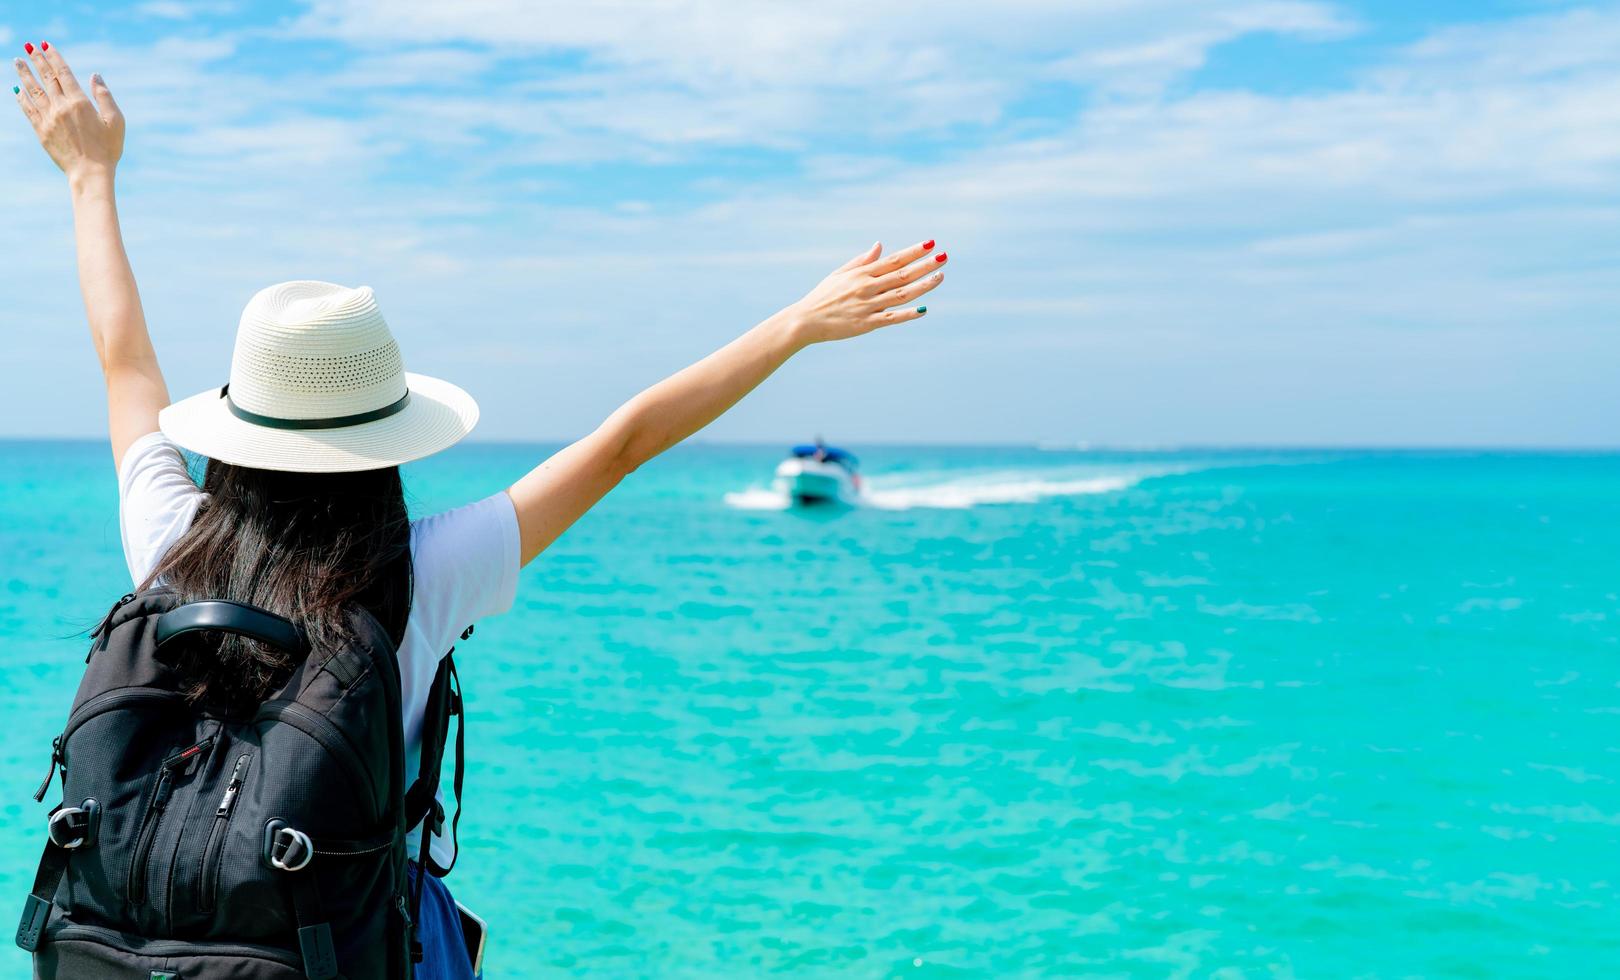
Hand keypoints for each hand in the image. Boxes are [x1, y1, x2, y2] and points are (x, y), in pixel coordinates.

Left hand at [13, 43, 123, 181]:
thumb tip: (95, 76)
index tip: (45, 45)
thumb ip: (104, 97)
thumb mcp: (116, 122)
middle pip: (46, 78)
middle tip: (29, 46)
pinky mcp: (41, 131)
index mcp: (80, 102)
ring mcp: (48, 119)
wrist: (90, 173)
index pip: (63, 73)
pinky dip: (22, 97)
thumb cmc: (108, 149)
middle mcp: (61, 107)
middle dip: (37, 60)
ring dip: (24, 74)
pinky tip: (17, 89)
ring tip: (17, 61)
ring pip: (33, 90)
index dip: (54, 57)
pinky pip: (28, 109)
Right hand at [786, 240, 947, 344]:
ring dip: (923, 286)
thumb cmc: (823, 296)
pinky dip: (908, 314)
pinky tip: (923, 309)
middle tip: (944, 257)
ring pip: (902, 294)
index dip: (914, 251)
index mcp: (862, 274)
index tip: (931, 244)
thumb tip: (880, 245)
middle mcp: (867, 287)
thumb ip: (863, 261)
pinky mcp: (866, 324)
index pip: (894, 260)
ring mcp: (868, 306)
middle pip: (902, 274)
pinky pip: (891, 318)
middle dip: (925, 265)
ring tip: (940, 277)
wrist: (805, 320)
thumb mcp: (840, 274)